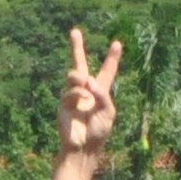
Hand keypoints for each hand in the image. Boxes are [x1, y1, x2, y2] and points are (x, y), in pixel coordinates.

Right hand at [56, 28, 123, 161]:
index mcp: (100, 92)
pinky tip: (83, 101)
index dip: (112, 58)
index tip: (117, 43)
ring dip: (81, 78)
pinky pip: (71, 91)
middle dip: (76, 48)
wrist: (83, 149)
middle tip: (74, 31)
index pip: (106, 72)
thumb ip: (102, 94)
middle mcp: (85, 91)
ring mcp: (73, 96)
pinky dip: (79, 94)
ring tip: (85, 83)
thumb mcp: (108, 112)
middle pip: (80, 65)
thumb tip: (87, 80)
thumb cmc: (98, 132)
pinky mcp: (63, 104)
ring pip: (74, 75)